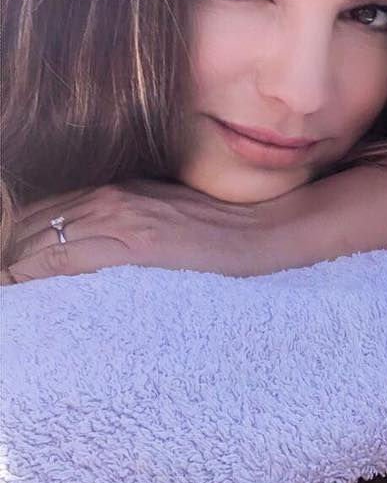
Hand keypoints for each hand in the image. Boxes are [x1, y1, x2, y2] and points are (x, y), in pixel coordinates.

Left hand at [1, 179, 274, 285]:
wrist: (265, 232)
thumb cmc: (223, 229)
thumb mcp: (164, 215)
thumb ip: (127, 221)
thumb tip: (92, 245)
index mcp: (117, 190)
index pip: (42, 212)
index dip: (17, 243)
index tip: (15, 272)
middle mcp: (111, 197)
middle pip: (30, 225)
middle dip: (11, 256)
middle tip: (12, 285)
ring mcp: (121, 218)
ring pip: (37, 241)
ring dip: (16, 268)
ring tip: (14, 292)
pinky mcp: (133, 243)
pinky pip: (62, 258)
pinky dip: (35, 274)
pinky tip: (29, 291)